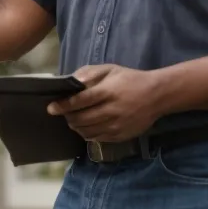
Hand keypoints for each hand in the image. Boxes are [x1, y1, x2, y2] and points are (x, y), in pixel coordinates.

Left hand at [47, 64, 167, 141]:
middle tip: (63, 113)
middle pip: (81, 119)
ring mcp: (117, 125)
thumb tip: (71, 82)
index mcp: (108, 92)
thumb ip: (90, 74)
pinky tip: (86, 126)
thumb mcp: (111, 70)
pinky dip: (87, 133)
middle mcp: (112, 110)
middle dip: (68, 117)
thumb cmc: (130, 80)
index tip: (51, 107)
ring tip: (73, 120)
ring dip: (76, 126)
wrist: (157, 95)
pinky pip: (97, 138)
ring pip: (87, 131)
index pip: (80, 101)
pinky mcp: (121, 136)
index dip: (63, 105)